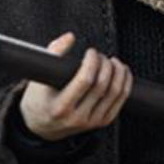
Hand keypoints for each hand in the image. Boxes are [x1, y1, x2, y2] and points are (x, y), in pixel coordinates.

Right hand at [19, 32, 133, 141]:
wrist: (41, 126)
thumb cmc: (38, 100)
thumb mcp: (37, 77)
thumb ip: (52, 53)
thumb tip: (70, 37)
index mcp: (60, 107)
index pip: (84, 81)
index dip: (92, 62)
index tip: (90, 52)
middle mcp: (77, 117)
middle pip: (102, 85)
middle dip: (105, 64)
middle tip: (100, 55)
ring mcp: (91, 122)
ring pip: (115, 93)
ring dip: (118, 72)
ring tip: (112, 61)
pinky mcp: (102, 122)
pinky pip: (120, 101)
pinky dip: (125, 84)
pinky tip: (122, 72)